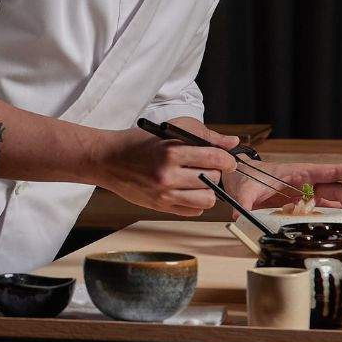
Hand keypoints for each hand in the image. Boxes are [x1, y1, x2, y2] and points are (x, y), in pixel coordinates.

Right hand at [88, 127, 238, 214]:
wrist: (109, 159)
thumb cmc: (140, 142)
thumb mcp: (172, 129)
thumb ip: (205, 136)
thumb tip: (233, 143)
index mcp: (171, 152)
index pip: (214, 159)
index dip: (227, 160)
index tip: (227, 160)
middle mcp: (168, 176)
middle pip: (212, 179)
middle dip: (215, 172)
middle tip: (206, 166)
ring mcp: (164, 194)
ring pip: (207, 199)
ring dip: (208, 189)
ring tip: (199, 180)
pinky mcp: (160, 207)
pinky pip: (193, 211)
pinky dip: (196, 202)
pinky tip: (188, 190)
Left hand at [230, 160, 341, 220]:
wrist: (237, 178)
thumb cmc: (244, 178)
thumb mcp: (243, 190)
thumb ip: (243, 204)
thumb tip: (238, 218)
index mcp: (299, 173)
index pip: (332, 171)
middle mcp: (306, 183)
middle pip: (337, 190)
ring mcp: (305, 194)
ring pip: (332, 202)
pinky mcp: (300, 204)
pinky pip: (320, 211)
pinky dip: (330, 220)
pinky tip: (336, 230)